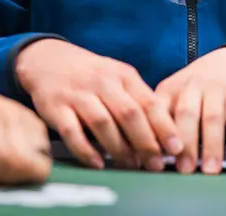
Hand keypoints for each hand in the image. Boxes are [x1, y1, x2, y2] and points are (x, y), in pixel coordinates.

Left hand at [0, 61, 51, 184]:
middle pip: (25, 161)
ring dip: (18, 173)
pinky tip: (6, 159)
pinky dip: (28, 163)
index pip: (0, 155)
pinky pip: (44, 153)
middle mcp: (11, 113)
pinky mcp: (34, 123)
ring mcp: (26, 117)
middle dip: (5, 178)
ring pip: (40, 160)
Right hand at [16, 40, 181, 170]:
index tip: (176, 148)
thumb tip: (162, 135)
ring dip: (119, 149)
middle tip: (156, 165)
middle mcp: (103, 82)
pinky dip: (86, 150)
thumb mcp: (118, 78)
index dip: (164, 127)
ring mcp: (78, 95)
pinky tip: (98, 163)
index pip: (149, 102)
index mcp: (123, 75)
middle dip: (146, 142)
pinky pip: (72, 132)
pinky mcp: (56, 108)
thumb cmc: (91, 75)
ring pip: (103, 123)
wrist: (48, 59)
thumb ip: (138, 101)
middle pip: (129, 114)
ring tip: (130, 166)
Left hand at [154, 47, 225, 175]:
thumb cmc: (198, 85)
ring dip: (212, 147)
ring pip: (213, 120)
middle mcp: (193, 87)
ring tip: (211, 171)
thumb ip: (162, 118)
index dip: (155, 133)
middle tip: (184, 169)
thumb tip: (148, 157)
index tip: (154, 158)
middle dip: (185, 143)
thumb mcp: (175, 92)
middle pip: (187, 114)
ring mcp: (218, 92)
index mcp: (171, 88)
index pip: (159, 111)